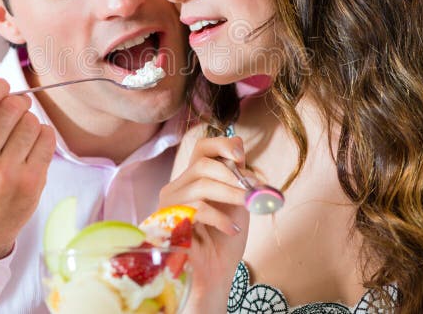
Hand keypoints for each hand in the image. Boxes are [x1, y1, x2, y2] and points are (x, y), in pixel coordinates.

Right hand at [0, 67, 55, 259]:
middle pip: (11, 107)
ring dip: (28, 120)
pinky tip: (29, 146)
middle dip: (14, 103)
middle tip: (10, 112)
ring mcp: (6, 174)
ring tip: (17, 133)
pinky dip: (42, 136)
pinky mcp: (31, 183)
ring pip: (31, 121)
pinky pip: (47, 138)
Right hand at [159, 136, 251, 309]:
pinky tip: (232, 230)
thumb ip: (237, 179)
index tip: (242, 156)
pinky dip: (221, 218)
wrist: (215, 277)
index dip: (222, 145)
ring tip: (247, 206)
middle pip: (202, 164)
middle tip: (252, 189)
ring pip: (201, 184)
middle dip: (232, 175)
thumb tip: (241, 149)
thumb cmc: (224, 242)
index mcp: (192, 180)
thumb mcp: (237, 204)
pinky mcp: (169, 224)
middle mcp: (176, 189)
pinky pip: (197, 209)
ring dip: (231, 194)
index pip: (202, 148)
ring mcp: (169, 206)